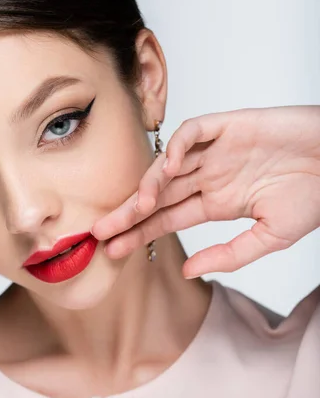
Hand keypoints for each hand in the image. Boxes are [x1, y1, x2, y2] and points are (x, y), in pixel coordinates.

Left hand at [91, 106, 319, 278]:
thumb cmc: (313, 198)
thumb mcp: (269, 237)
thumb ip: (228, 254)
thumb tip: (189, 271)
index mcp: (217, 202)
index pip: (167, 219)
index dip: (139, 232)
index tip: (112, 249)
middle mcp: (210, 177)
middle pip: (158, 195)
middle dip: (128, 214)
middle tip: (99, 232)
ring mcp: (216, 152)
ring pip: (168, 166)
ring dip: (148, 186)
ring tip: (136, 208)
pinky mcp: (228, 126)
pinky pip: (193, 132)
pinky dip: (178, 148)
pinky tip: (170, 169)